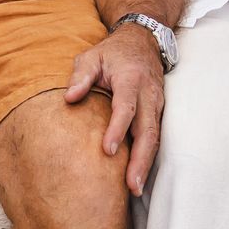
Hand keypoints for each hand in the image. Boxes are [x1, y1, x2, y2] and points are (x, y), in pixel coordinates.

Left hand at [64, 23, 165, 195]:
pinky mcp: (158, 111)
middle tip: (131, 184)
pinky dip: (149, 157)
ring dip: (146, 163)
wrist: (143, 40)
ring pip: (155, 137)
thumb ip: (81, 75)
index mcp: (130, 79)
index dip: (118, 129)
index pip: (126, 107)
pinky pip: (155, 136)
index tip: (107, 150)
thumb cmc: (113, 52)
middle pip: (147, 130)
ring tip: (135, 188)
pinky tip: (139, 176)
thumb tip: (69, 98)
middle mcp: (148, 94)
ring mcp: (157, 103)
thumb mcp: (92, 56)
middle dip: (140, 159)